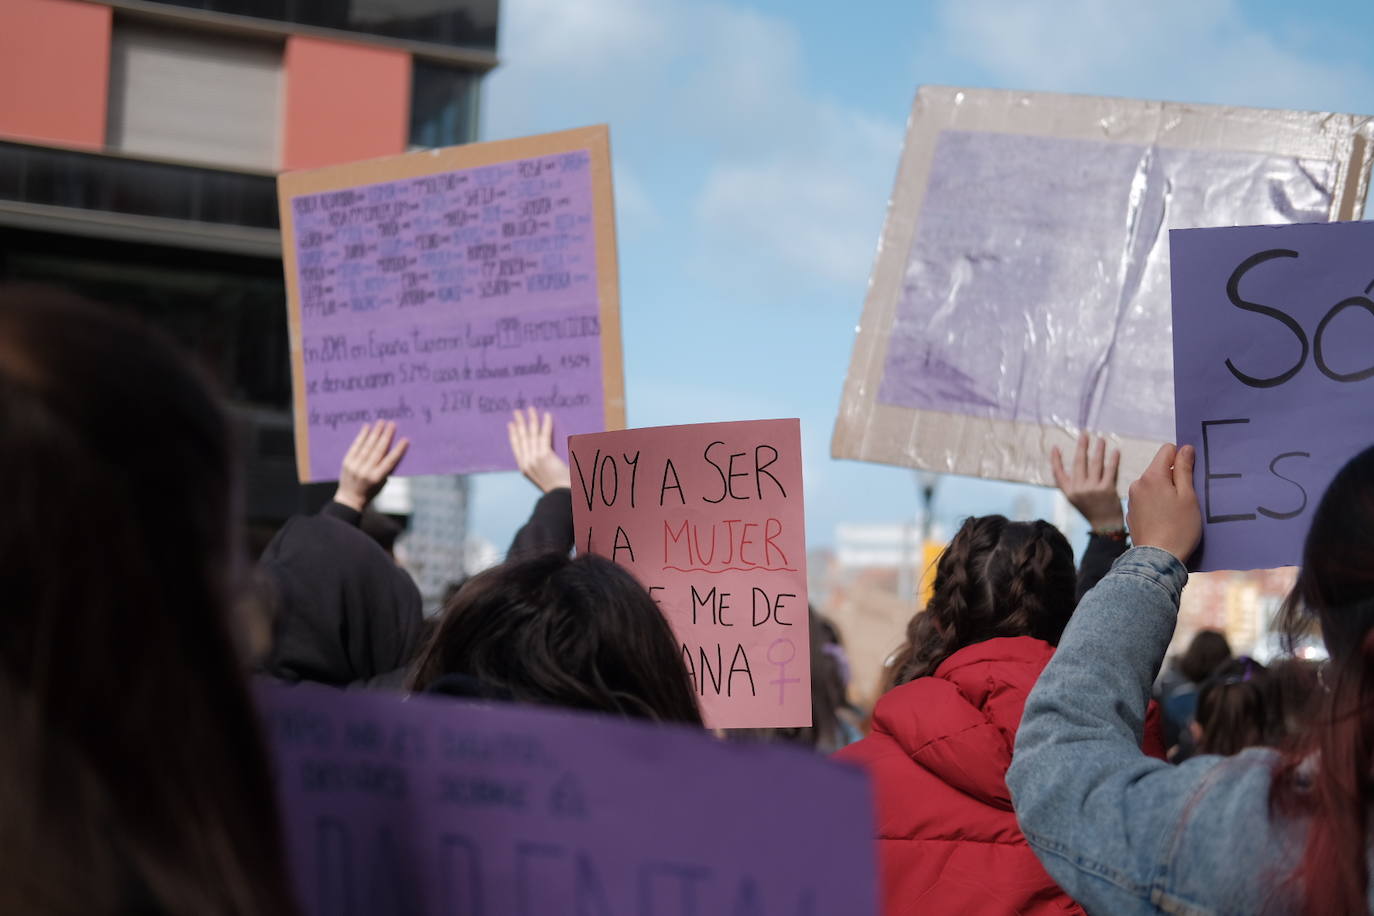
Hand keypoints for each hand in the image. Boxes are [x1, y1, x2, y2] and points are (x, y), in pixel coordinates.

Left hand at [334, 421, 408, 511]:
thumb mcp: (382, 483)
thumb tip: (391, 449)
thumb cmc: (371, 491)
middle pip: (378, 450)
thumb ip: (386, 468)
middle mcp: (366, 471)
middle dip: (386, 436)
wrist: (350, 499)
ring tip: (381, 422)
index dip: (398, 450)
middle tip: (392, 424)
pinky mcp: (347, 462)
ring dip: (375, 433)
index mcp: (377, 478)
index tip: (405, 439)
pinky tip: (366, 428)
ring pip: (367, 446)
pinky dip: (361, 436)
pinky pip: (355, 447)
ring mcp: (355, 466)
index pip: (390, 461)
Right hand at [508, 407, 570, 492]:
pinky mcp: (544, 455)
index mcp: (524, 468)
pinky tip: (546, 415)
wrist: (561, 496)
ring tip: (530, 409)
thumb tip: (543, 457)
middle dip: (519, 423)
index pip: (516, 447)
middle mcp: (526, 462)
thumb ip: (541, 466)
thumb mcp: (543, 477)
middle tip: (517, 411)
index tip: (511, 424)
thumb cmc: (556, 489)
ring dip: (531, 419)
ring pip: (531, 434)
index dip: (513, 434)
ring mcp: (534, 458)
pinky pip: (544, 435)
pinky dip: (545, 424)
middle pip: (521, 438)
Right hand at [1052, 432, 1123, 530]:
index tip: (1055, 447)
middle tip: (1085, 434)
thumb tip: (1078, 464)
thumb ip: (1075, 484)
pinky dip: (1113, 460)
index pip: (1058, 473)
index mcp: (1069, 492)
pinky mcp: (1107, 490)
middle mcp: (1079, 490)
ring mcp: (1093, 489)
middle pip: (1079, 463)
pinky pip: (1110, 470)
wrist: (1105, 528)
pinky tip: (1115, 451)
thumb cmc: (1092, 511)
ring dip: (1098, 449)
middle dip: (1082, 446)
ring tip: (1101, 439)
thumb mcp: (1077, 500)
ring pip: (1095, 464)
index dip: (1055, 460)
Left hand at [1126, 443, 1200, 562]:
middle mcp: (1137, 484)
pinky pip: (1147, 499)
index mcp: (1152, 476)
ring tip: (1177, 511)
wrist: (1157, 559)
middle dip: (1174, 477)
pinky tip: (1166, 519)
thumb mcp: (1188, 496)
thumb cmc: (1178, 528)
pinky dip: (1157, 503)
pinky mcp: (1132, 513)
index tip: (1191, 473)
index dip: (1181, 457)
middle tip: (1188, 496)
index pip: (1167, 450)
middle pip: (1159, 468)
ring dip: (1165, 491)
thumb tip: (1185, 448)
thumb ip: (1184, 470)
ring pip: (1153, 484)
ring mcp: (1132, 499)